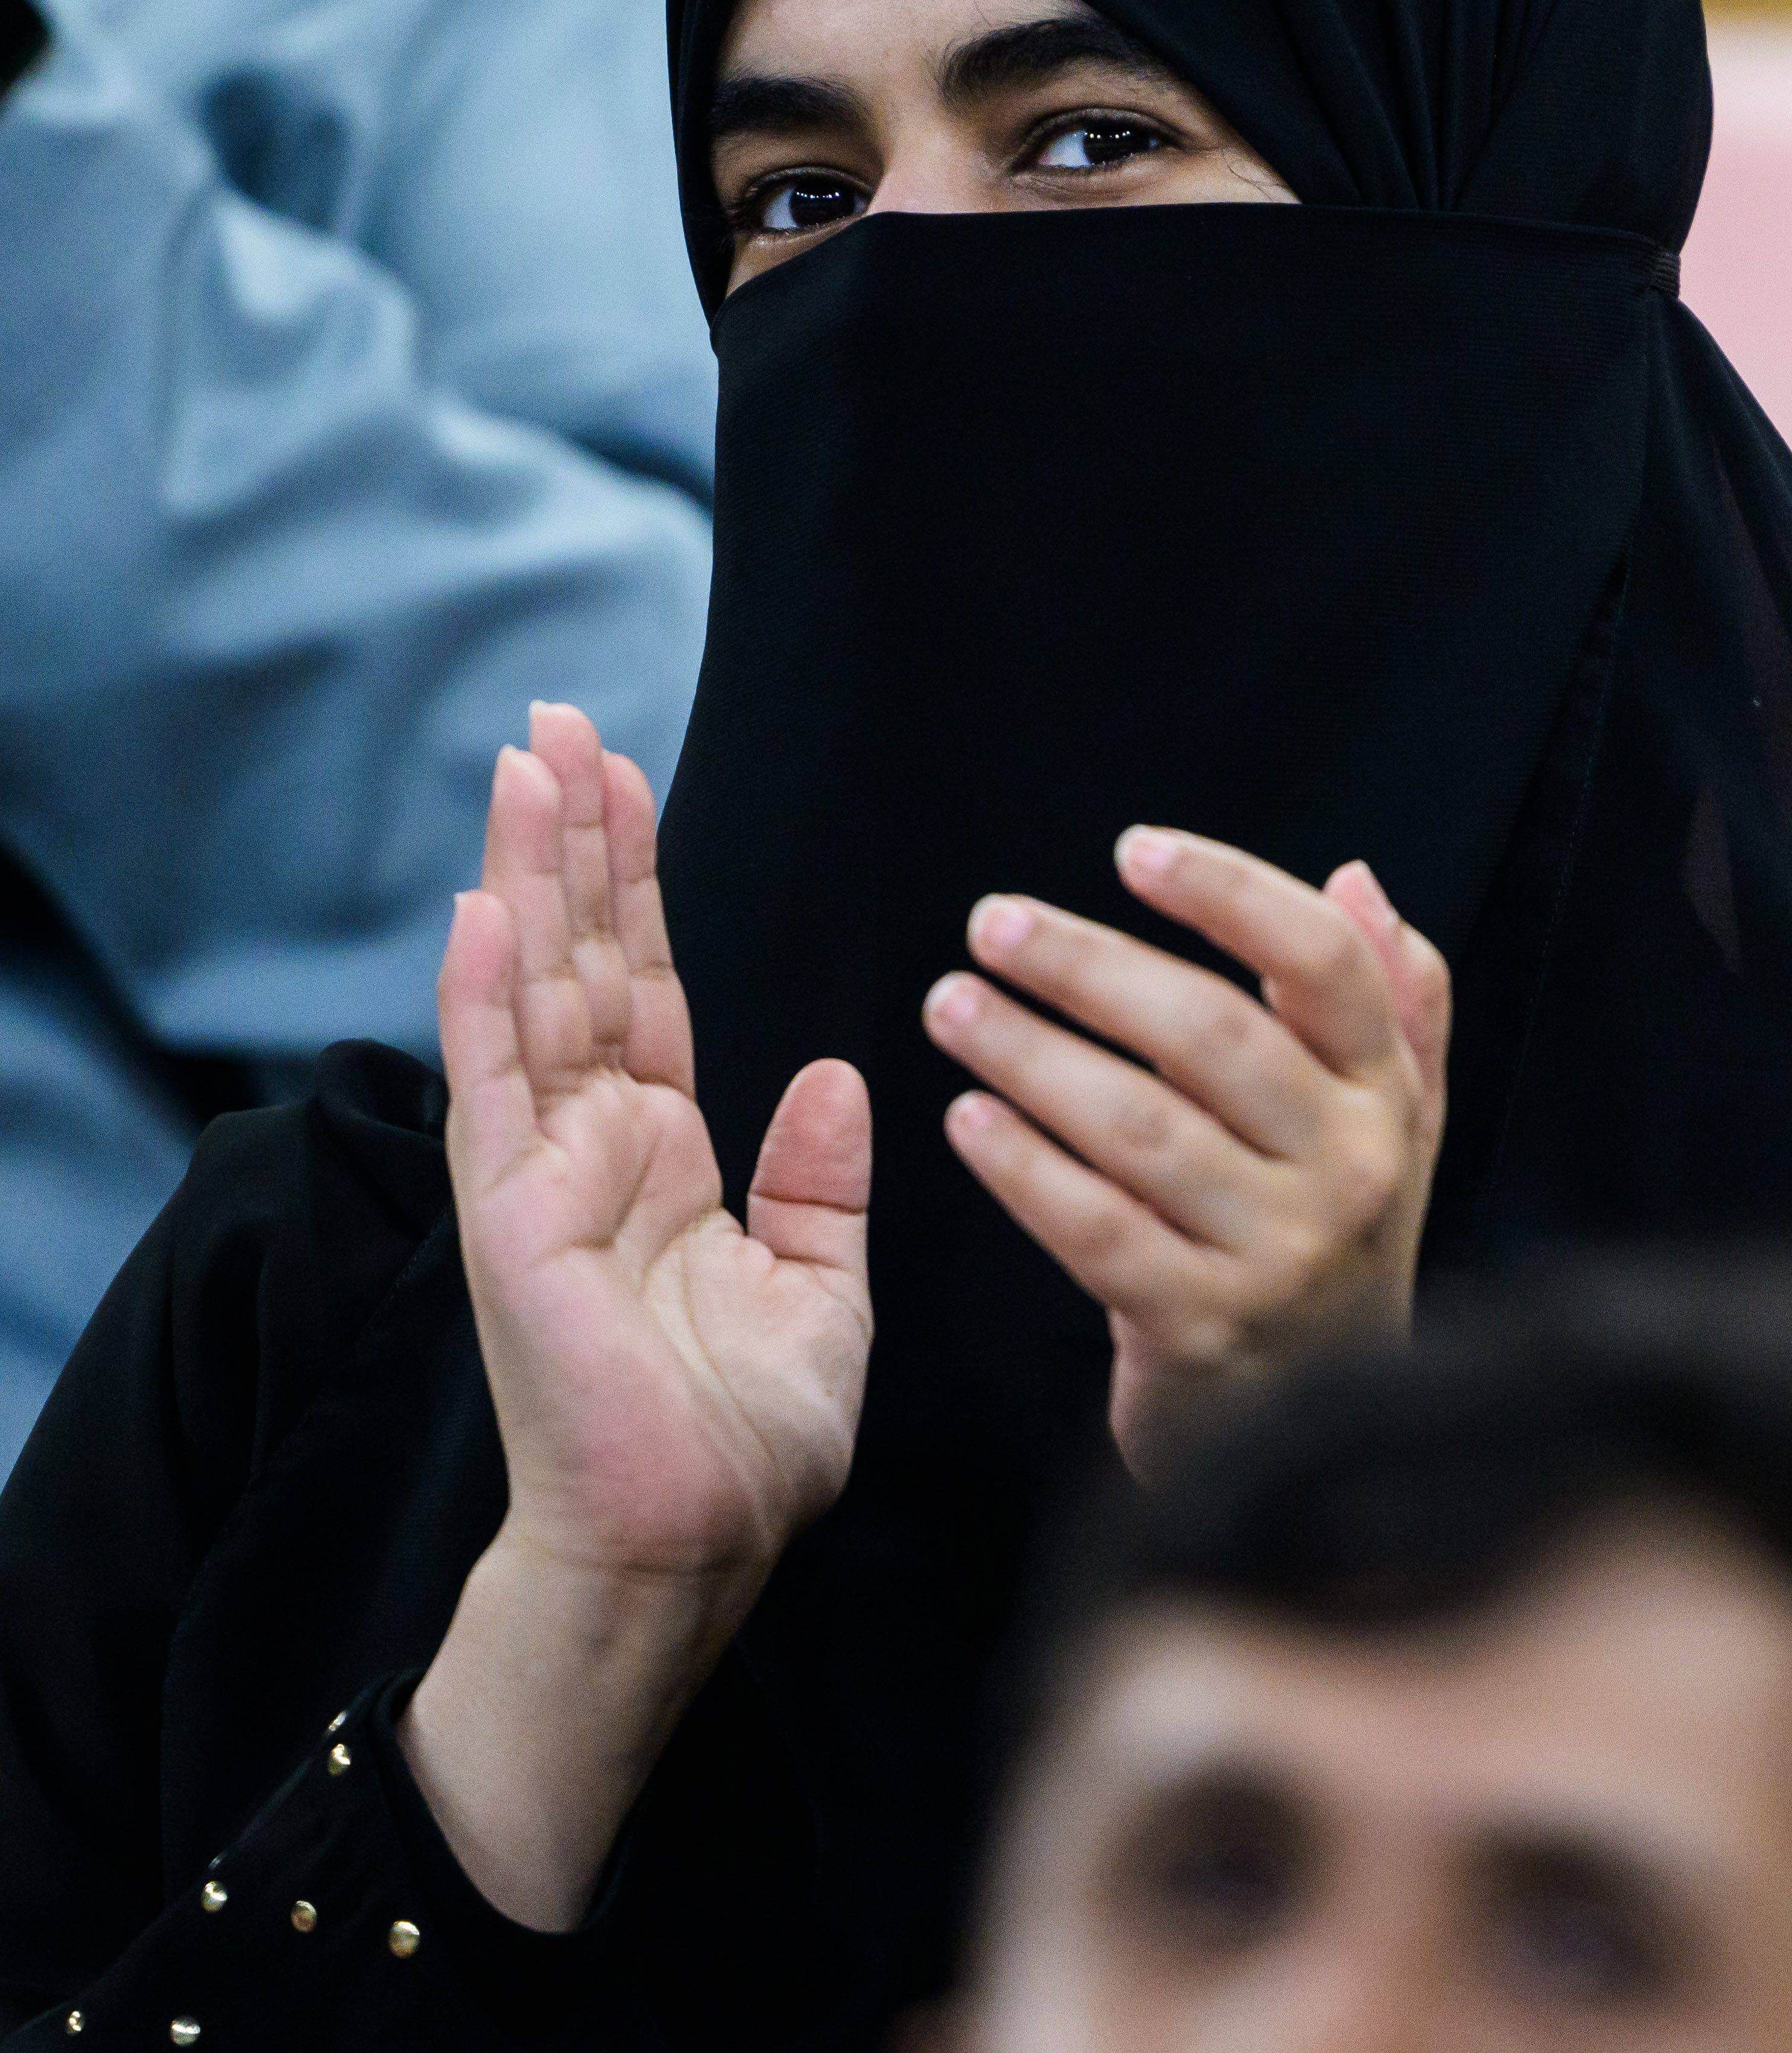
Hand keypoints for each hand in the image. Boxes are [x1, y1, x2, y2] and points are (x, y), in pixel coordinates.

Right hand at [408, 702, 873, 1926]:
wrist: (697, 1547)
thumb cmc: (750, 1443)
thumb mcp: (820, 1288)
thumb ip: (819, 1181)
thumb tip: (832, 1076)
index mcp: (671, 1160)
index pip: (649, 989)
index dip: (638, 887)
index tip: (627, 782)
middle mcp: (597, 1151)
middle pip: (584, 964)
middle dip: (573, 845)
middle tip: (562, 723)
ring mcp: (545, 1180)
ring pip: (533, 997)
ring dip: (524, 881)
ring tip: (524, 768)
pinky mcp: (514, 1223)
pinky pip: (499, 1092)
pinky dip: (484, 999)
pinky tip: (480, 911)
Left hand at [925, 827, 1447, 1466]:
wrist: (1326, 1422)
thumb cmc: (1333, 1234)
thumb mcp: (1393, 1118)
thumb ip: (1394, 997)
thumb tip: (1356, 878)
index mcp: (1389, 1096)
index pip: (1323, 965)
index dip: (1230, 894)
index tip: (1131, 849)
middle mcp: (1349, 1168)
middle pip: (1214, 1035)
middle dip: (1091, 967)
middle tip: (992, 924)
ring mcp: (1279, 1253)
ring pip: (1140, 1126)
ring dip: (1032, 1053)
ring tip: (951, 1006)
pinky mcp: (1202, 1328)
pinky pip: (1096, 1229)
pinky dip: (1024, 1169)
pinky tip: (966, 1120)